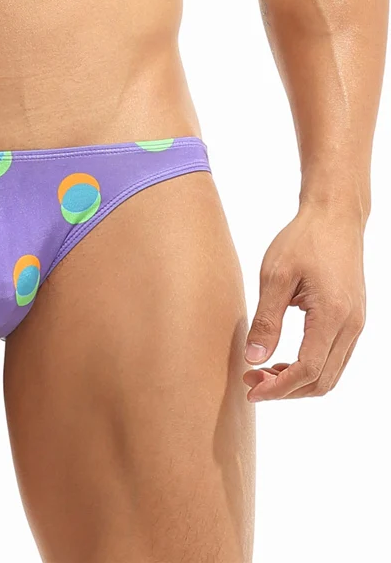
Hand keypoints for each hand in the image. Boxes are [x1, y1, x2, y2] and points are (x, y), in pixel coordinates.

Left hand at [243, 203, 365, 400]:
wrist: (334, 218)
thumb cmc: (302, 241)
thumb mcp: (275, 277)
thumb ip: (266, 320)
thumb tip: (254, 358)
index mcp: (332, 315)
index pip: (308, 370)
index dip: (278, 387)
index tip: (251, 389)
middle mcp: (351, 326)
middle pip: (322, 381)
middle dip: (285, 390)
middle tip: (250, 381)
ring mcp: (356, 324)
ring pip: (330, 374)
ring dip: (297, 382)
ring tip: (262, 372)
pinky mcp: (353, 320)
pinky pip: (334, 358)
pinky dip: (309, 369)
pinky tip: (282, 360)